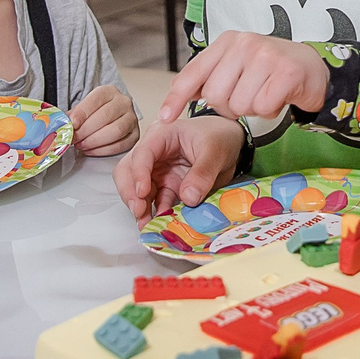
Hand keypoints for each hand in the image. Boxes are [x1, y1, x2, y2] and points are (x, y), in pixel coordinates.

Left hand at [69, 83, 140, 155]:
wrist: (110, 117)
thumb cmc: (95, 113)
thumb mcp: (83, 108)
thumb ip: (73, 115)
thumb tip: (61, 124)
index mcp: (109, 91)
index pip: (96, 99)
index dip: (82, 113)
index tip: (72, 124)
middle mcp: (123, 102)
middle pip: (106, 116)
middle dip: (86, 130)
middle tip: (73, 138)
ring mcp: (131, 118)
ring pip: (115, 130)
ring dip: (95, 141)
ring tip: (81, 145)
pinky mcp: (135, 135)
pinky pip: (121, 145)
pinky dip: (103, 150)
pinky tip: (91, 150)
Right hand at [115, 114, 243, 220]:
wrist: (231, 142)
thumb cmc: (219, 136)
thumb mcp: (216, 151)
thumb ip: (203, 173)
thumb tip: (188, 197)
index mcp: (162, 135)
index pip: (142, 153)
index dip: (138, 173)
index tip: (142, 193)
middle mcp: (154, 153)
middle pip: (128, 171)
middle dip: (130, 192)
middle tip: (139, 211)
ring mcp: (158, 171)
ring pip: (136, 189)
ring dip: (139, 206)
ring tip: (146, 223)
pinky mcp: (166, 186)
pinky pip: (154, 201)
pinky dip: (154, 212)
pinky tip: (158, 223)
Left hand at [158, 32, 328, 123]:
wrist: (313, 67)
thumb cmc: (270, 70)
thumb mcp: (236, 66)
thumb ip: (210, 78)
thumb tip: (177, 99)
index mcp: (227, 41)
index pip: (193, 72)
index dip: (176, 97)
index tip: (166, 118)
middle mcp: (244, 43)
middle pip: (216, 96)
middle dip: (230, 107)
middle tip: (248, 96)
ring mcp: (266, 55)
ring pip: (240, 105)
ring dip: (252, 109)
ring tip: (265, 94)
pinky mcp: (286, 72)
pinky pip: (263, 108)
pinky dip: (270, 111)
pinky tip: (279, 97)